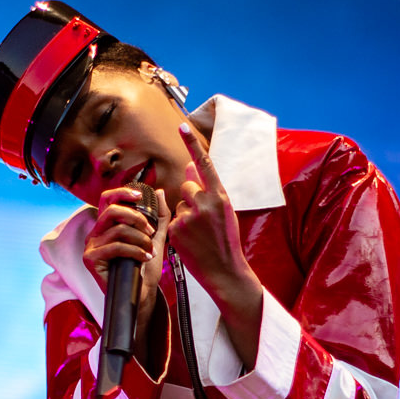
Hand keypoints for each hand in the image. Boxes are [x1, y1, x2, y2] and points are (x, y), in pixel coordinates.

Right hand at [83, 184, 171, 295]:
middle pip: (112, 211)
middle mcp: (95, 233)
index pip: (107, 199)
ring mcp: (91, 246)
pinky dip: (135, 251)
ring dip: (140, 239)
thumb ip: (159, 216)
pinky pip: (116, 247)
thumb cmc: (144, 268)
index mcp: (106, 225)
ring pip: (118, 230)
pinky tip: (144, 257)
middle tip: (151, 232)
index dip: (122, 193)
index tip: (140, 195)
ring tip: (151, 250)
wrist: (141, 294)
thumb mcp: (155, 238)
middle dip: (137, 218)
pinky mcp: (91, 259)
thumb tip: (159, 192)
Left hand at [172, 123, 258, 297]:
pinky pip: (173, 219)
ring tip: (199, 233)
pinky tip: (191, 241)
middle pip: (187, 186)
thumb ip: (207, 188)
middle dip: (191, 198)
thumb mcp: (223, 211)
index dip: (192, 145)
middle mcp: (205, 203)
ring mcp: (190, 216)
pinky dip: (180, 229)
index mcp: (221, 196)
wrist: (225, 271)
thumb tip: (191, 166)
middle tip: (203, 220)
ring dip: (185, 214)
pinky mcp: (177, 229)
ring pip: (179, 203)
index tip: (181, 127)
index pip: (205, 164)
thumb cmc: (226, 240)